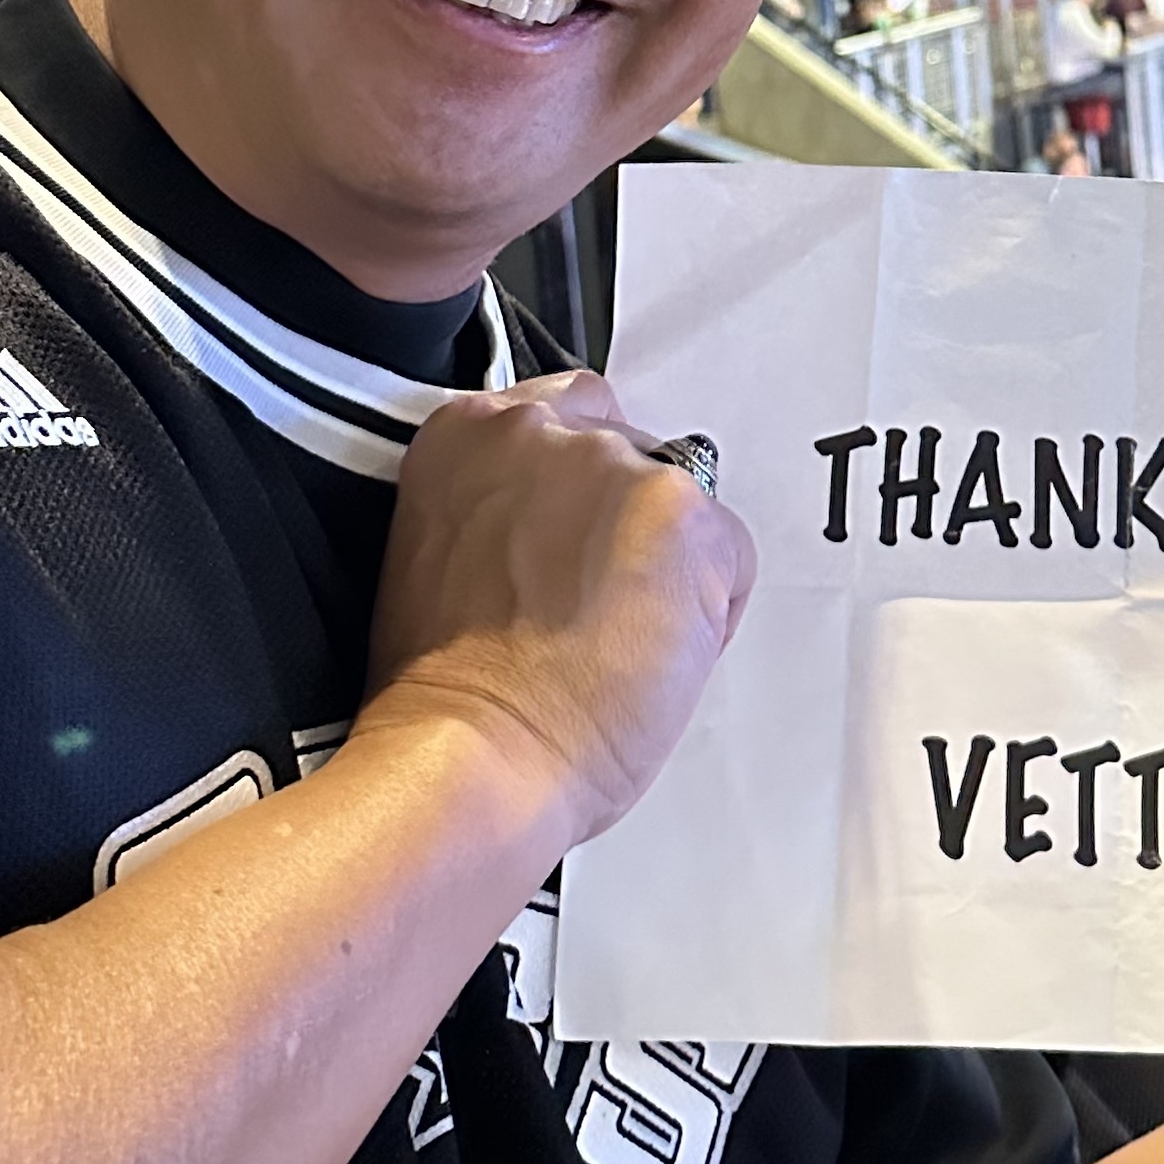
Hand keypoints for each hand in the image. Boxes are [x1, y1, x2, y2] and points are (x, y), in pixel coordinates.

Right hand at [361, 373, 753, 852]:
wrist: (471, 752)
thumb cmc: (443, 693)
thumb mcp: (433, 558)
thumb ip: (494, 511)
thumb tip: (544, 529)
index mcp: (465, 434)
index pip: (564, 411)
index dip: (581, 483)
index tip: (579, 528)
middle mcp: (539, 432)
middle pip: (629, 451)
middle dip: (625, 522)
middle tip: (597, 604)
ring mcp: (613, 465)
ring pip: (683, 502)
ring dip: (667, 566)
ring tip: (619, 643)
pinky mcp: (679, 512)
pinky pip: (730, 556)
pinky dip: (711, 612)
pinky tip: (656, 659)